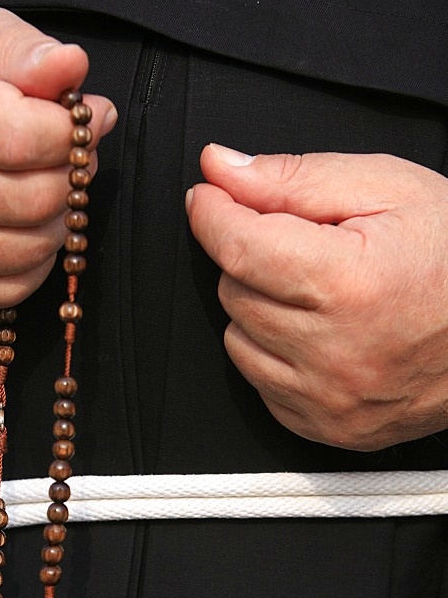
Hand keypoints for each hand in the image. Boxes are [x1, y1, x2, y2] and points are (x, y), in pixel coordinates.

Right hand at [0, 5, 116, 308]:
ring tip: (50, 188)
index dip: (72, 134)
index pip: (23, 139)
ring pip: (25, 251)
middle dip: (71, 178)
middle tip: (72, 157)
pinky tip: (28, 228)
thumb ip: (22, 49)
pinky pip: (2, 290)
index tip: (83, 119)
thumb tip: (73, 69)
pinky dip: (33, 265)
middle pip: (32, 201)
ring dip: (58, 222)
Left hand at [186, 145, 447, 449]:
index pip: (236, 246)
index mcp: (347, 283)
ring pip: (238, 340)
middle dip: (253, 258)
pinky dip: (276, 354)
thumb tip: (220, 169)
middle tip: (304, 246)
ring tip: (319, 293)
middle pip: (233, 291)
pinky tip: (321, 334)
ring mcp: (330, 398)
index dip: (212, 211)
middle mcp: (334, 351)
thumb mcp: (386, 189)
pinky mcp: (329, 428)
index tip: (211, 196)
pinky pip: (260, 384)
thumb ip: (293, 178)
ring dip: (261, 308)